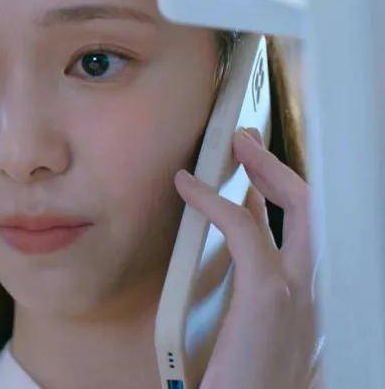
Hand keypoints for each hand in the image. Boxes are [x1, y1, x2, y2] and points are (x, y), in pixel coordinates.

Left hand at [173, 127, 322, 388]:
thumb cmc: (242, 384)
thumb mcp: (254, 337)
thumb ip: (254, 301)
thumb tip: (235, 267)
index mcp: (309, 303)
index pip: (310, 235)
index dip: (287, 196)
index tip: (258, 172)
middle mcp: (315, 294)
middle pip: (314, 211)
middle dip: (281, 168)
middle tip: (246, 142)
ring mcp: (299, 294)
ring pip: (297, 208)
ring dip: (263, 168)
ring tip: (233, 145)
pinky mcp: (270, 296)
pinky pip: (245, 230)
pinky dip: (216, 200)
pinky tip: (191, 188)